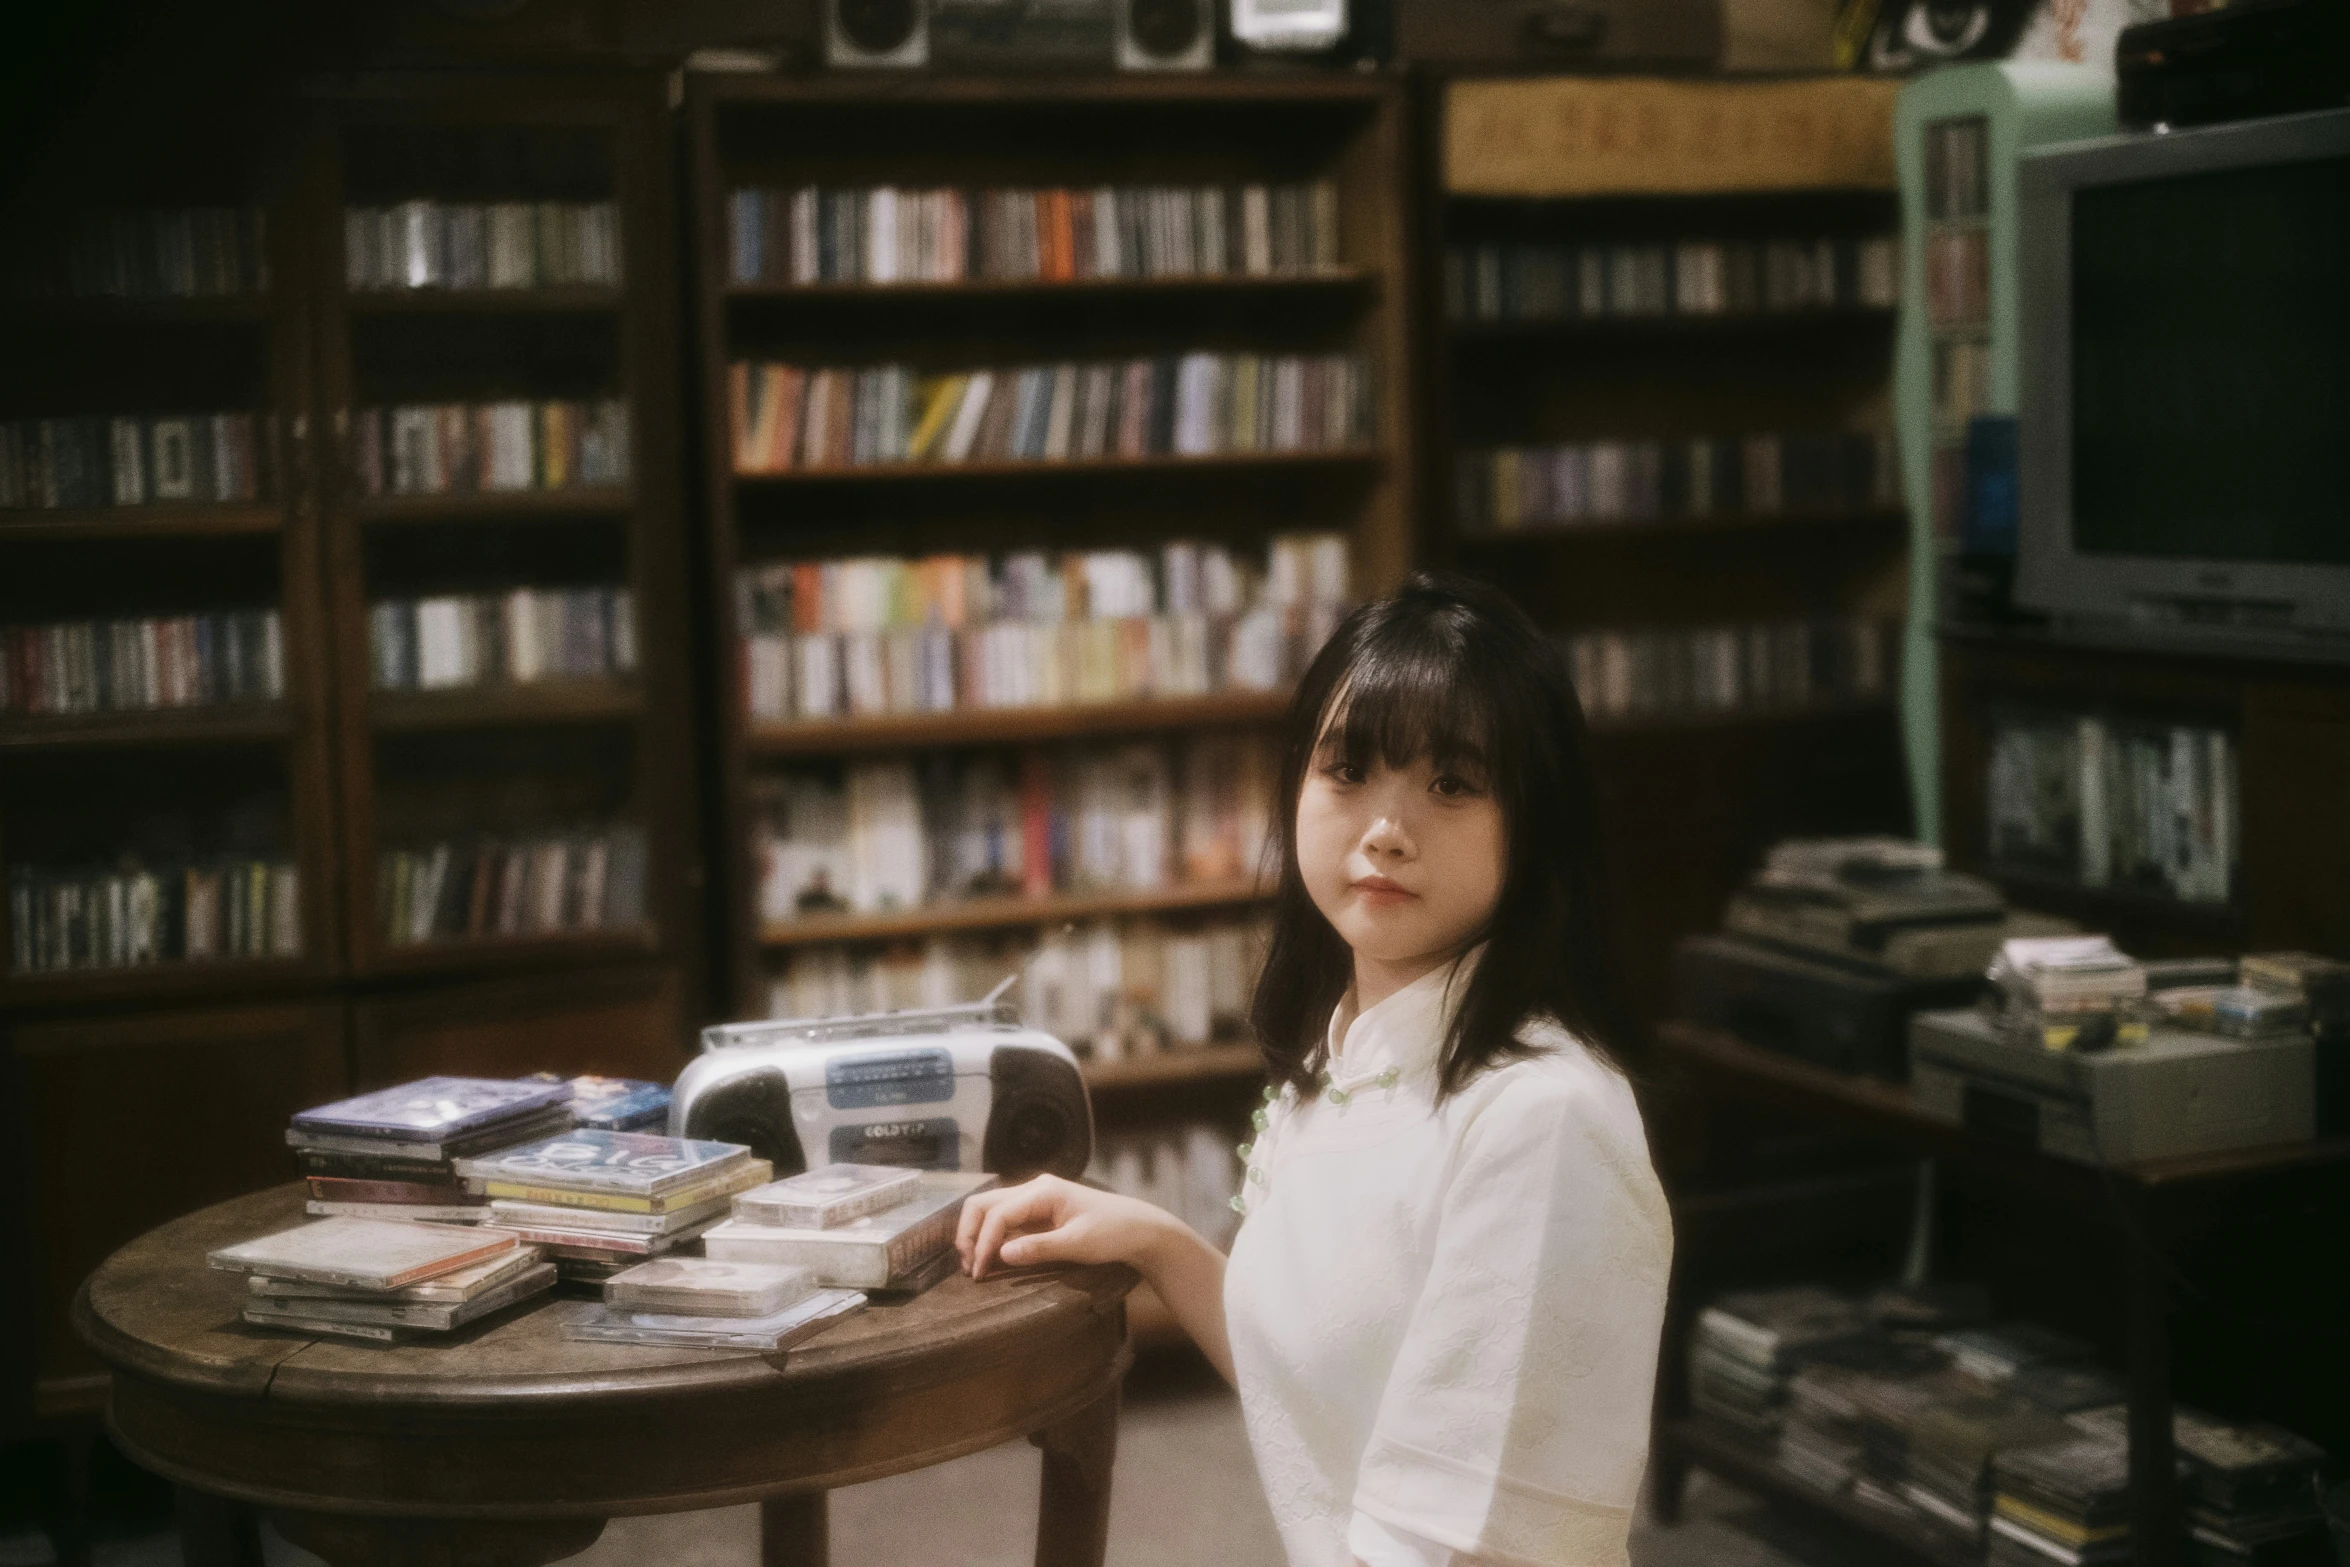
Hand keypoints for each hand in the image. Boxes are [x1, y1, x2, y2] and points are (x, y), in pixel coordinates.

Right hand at [956, 1175, 1172, 1279]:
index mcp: (1043, 1190)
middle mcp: (1034, 1188)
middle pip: (985, 1204)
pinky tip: (992, 1259)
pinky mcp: (1038, 1212)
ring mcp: (1035, 1198)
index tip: (979, 1272)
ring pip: (991, 1210)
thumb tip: (1000, 1255)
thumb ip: (1039, 1248)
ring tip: (976, 1266)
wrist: (1138, 1228)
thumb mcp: (1077, 1244)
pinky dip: (993, 1238)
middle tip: (969, 1268)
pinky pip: (1006, 1220)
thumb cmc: (1112, 1233)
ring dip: (978, 1235)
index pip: (998, 1213)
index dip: (983, 1243)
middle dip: (970, 1234)